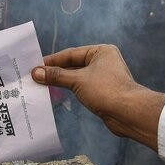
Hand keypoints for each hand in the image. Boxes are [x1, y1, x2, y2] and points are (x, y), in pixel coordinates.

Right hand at [31, 45, 164, 148]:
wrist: (129, 113)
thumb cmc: (107, 90)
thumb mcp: (78, 80)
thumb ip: (56, 76)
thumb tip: (36, 72)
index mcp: (101, 52)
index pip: (71, 54)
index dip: (52, 60)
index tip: (36, 65)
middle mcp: (103, 62)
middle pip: (73, 65)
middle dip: (55, 72)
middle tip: (35, 76)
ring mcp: (103, 77)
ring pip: (77, 77)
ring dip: (61, 82)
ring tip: (42, 85)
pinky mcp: (102, 92)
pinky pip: (81, 88)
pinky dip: (69, 90)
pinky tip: (56, 94)